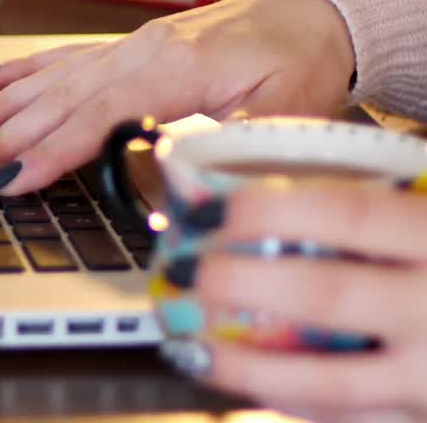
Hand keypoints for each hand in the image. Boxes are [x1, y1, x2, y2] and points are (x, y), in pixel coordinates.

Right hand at [0, 0, 355, 194]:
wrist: (308, 12)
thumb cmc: (301, 59)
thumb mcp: (288, 111)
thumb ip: (233, 145)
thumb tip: (183, 180)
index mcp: (175, 68)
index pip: (97, 117)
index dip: (50, 152)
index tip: (11, 179)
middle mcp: (139, 52)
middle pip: (58, 102)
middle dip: (4, 139)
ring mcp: (126, 47)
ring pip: (49, 81)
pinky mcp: (124, 48)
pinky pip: (61, 60)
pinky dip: (20, 75)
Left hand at [178, 181, 426, 413]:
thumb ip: (378, 207)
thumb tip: (266, 187)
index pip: (346, 213)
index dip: (266, 210)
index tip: (205, 210)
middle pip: (325, 293)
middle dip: (239, 283)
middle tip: (184, 272)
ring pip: (327, 382)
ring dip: (245, 366)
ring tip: (188, 347)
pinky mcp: (423, 420)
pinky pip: (347, 419)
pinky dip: (288, 401)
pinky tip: (246, 381)